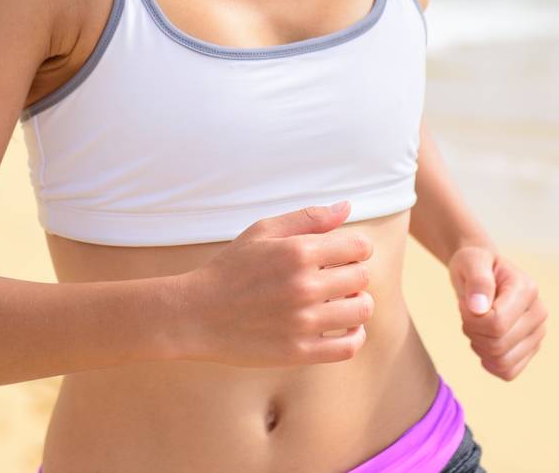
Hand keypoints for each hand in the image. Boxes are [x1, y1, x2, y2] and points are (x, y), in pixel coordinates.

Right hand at [178, 200, 374, 367]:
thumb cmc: (230, 268)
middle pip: (362, 277)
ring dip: (358, 303)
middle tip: (336, 278)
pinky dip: (355, 335)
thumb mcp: (262, 231)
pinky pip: (348, 346)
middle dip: (354, 273)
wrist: (196, 314)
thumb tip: (347, 207)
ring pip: (362, 310)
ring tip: (341, 301)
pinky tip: (343, 327)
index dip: (357, 248)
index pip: (359, 246)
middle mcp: (304, 286)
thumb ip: (308, 218)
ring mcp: (303, 321)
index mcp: (297, 252)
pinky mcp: (299, 351)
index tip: (344, 255)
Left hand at [449, 244, 547, 380]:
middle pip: (498, 345)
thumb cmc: (475, 265)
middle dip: (473, 332)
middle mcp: (538, 313)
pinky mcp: (530, 350)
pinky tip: (482, 341)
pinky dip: (489, 362)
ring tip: (475, 325)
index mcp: (527, 290)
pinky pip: (508, 372)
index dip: (472, 319)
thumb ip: (477, 281)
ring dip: (479, 346)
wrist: (482, 272)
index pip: (497, 323)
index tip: (465, 303)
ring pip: (503, 362)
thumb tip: (480, 308)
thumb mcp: (470, 261)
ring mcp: (537, 334)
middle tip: (467, 314)